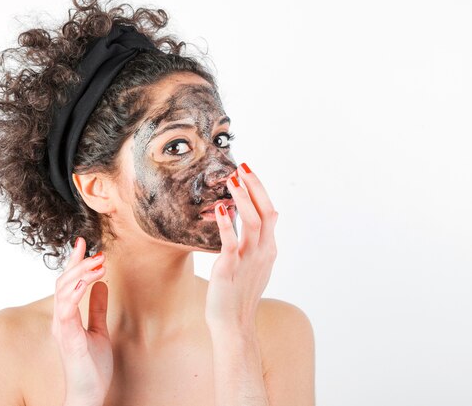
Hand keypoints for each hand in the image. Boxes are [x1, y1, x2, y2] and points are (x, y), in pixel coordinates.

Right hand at [51, 237, 112, 405]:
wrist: (88, 394)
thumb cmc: (91, 367)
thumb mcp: (100, 331)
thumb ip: (98, 309)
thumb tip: (103, 286)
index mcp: (66, 316)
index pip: (67, 282)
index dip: (74, 262)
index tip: (83, 243)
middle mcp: (60, 319)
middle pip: (63, 281)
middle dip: (78, 263)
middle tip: (97, 251)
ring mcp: (62, 328)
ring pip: (63, 291)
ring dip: (80, 273)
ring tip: (98, 263)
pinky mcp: (68, 338)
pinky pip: (67, 310)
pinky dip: (75, 293)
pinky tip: (86, 282)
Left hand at [205, 162, 278, 331]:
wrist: (234, 324)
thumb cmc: (240, 294)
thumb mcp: (257, 266)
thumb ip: (260, 243)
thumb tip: (265, 220)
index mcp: (269, 249)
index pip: (270, 212)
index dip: (260, 190)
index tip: (248, 172)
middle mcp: (263, 252)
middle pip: (265, 212)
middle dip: (255, 187)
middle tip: (242, 167)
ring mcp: (249, 260)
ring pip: (252, 222)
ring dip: (243, 198)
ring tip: (232, 179)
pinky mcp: (230, 268)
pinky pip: (231, 241)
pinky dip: (227, 223)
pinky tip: (221, 207)